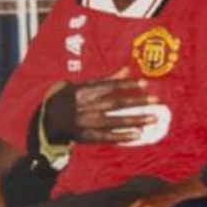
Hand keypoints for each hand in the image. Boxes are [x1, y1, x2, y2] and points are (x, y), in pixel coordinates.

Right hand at [44, 67, 159, 143]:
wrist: (49, 120)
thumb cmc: (70, 99)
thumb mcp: (84, 85)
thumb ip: (107, 79)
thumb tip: (127, 69)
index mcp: (85, 92)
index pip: (110, 87)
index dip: (127, 85)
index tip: (145, 84)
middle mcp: (87, 107)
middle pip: (116, 104)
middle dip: (138, 102)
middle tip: (156, 101)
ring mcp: (88, 123)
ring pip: (116, 121)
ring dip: (136, 120)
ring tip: (153, 118)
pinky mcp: (88, 137)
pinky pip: (108, 137)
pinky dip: (123, 136)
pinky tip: (138, 134)